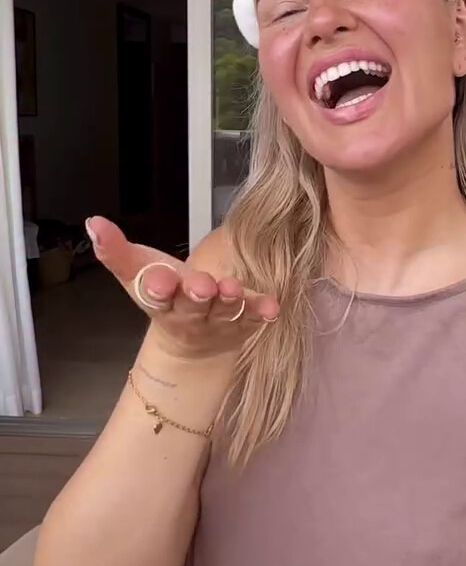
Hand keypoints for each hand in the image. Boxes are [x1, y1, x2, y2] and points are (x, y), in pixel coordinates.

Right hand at [85, 217, 277, 361]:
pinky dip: (263, 312)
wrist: (193, 343)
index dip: (159, 288)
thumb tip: (93, 222)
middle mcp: (191, 315)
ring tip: (231, 288)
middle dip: (197, 295)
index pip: (156, 296)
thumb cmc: (166, 296)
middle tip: (202, 285)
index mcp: (162, 302)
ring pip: (226, 312)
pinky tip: (272, 306)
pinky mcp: (247, 322)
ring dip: (230, 301)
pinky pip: (256, 318)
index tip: (161, 282)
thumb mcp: (138, 273)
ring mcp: (221, 322)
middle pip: (194, 306)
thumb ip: (117, 251)